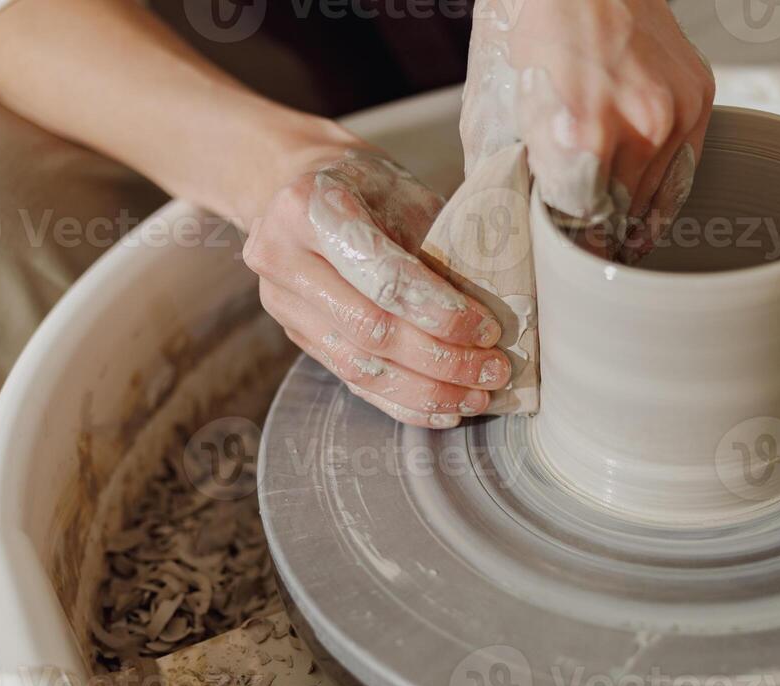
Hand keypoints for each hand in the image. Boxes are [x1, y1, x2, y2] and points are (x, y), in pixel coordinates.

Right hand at [244, 148, 511, 427]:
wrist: (298, 182)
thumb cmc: (366, 185)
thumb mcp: (404, 193)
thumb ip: (439, 246)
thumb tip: (497, 308)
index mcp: (310, 208)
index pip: (383, 275)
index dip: (439, 311)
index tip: (488, 329)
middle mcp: (282, 258)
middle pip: (370, 329)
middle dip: (440, 359)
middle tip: (494, 370)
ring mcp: (282, 302)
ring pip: (359, 366)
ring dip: (426, 389)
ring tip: (477, 396)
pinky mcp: (295, 335)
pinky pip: (352, 380)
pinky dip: (402, 401)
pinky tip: (444, 409)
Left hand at [461, 0, 714, 261]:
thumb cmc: (528, 28)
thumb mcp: (493, 105)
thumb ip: (501, 174)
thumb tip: (503, 226)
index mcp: (587, 135)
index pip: (588, 227)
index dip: (574, 244)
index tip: (566, 254)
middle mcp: (641, 128)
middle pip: (626, 216)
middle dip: (604, 234)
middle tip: (588, 246)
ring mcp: (677, 113)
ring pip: (660, 198)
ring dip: (636, 215)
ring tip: (616, 228)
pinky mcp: (700, 98)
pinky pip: (685, 167)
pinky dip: (662, 184)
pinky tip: (641, 195)